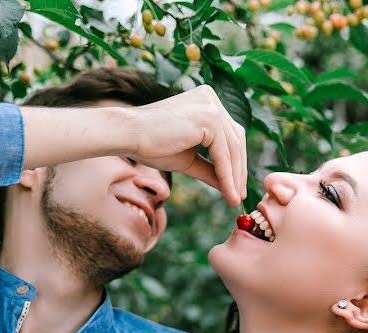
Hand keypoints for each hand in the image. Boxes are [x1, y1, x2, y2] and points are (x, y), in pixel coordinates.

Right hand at [127, 85, 247, 205]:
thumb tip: (231, 188)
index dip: (235, 162)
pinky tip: (228, 193)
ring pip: (233, 147)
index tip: (236, 186)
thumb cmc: (151, 146)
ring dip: (235, 176)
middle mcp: (211, 98)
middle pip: (236, 139)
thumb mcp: (188, 160)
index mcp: (206, 102)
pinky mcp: (209, 117)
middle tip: (239, 196)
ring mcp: (211, 105)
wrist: (128, 135)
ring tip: (235, 199)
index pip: (230, 134)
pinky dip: (227, 175)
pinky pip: (224, 152)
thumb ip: (210, 169)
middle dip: (239, 170)